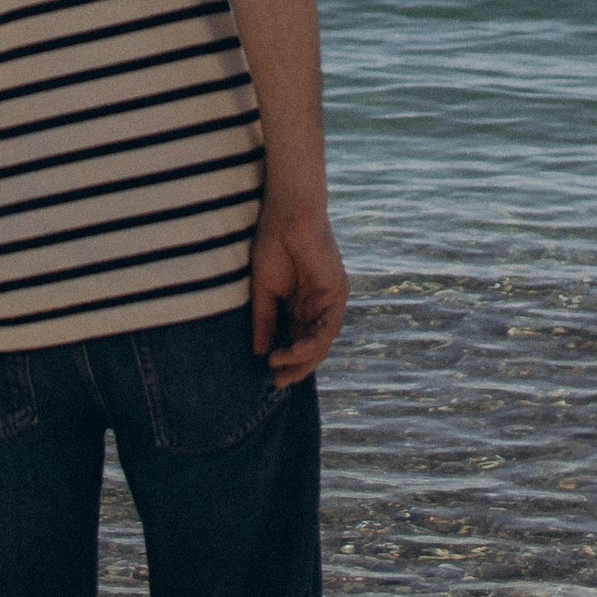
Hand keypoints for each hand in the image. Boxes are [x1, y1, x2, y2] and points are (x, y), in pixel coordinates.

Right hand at [250, 198, 348, 386]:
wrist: (288, 214)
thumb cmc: (272, 243)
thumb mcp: (263, 290)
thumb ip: (264, 320)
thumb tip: (259, 352)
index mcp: (300, 303)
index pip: (297, 339)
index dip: (286, 360)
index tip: (269, 376)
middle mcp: (318, 305)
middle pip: (312, 346)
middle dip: (297, 367)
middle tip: (278, 382)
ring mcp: (329, 301)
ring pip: (321, 342)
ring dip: (302, 359)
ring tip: (280, 367)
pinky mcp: (337, 294)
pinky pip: (328, 327)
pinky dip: (310, 343)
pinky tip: (291, 351)